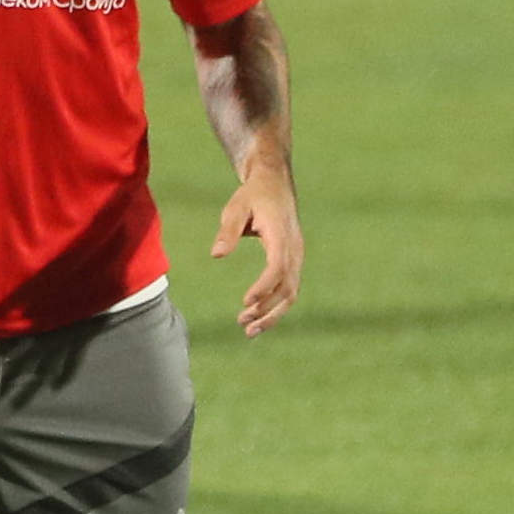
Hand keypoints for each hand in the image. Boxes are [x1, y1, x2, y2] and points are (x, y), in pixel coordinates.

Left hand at [209, 166, 302, 333]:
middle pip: (288, 287)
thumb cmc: (252, 195)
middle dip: (267, 310)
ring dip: (272, 314)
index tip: (245, 302)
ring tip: (249, 330)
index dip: (263, 287)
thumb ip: (228, 230)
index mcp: (281, 235)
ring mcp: (296, 255)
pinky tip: (258, 316)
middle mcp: (294, 248)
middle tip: (243, 324)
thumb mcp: (236, 207)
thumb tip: (216, 254)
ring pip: (291, 292)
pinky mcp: (293, 260)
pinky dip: (275, 305)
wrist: (274, 182)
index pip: (277, 267)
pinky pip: (289, 288)